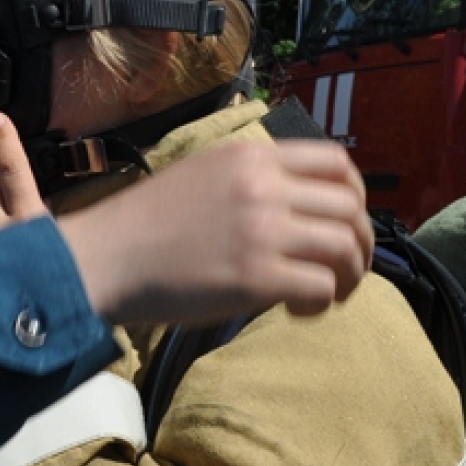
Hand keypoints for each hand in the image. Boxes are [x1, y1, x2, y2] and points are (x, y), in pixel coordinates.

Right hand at [57, 139, 371, 324]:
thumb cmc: (146, 225)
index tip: (347, 222)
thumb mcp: (202, 174)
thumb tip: (298, 207)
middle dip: (361, 243)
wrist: (104, 258)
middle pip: (350, 207)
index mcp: (251, 156)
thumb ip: (252, 179)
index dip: (355, 196)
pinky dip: (322, 302)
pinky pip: (321, 286)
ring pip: (345, 247)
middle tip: (347, 269)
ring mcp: (262, 230)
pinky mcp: (256, 277)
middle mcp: (264, 186)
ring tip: (329, 293)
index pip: (336, 162)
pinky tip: (298, 309)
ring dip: (349, 275)